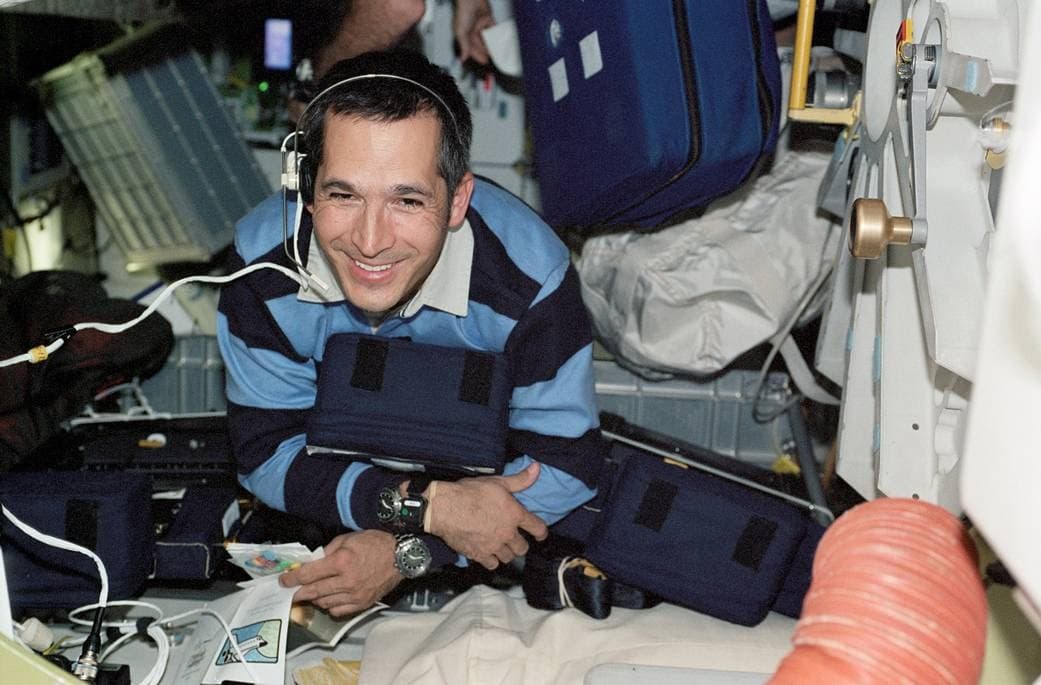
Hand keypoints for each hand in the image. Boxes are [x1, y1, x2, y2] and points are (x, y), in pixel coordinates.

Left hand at [279, 529, 400, 616]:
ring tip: (310, 594)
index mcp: (341, 562)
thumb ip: (328, 550)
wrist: (401, 556)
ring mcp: (355, 595)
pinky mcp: (362, 603)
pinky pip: (339, 611)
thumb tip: (311, 562)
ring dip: (314, 599)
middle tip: (290, 592)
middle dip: (298, 592)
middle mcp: (346, 581)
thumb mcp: (348, 538)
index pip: (309, 574)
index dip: (292, 578)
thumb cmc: (375, 543)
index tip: (283, 580)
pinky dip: (330, 607)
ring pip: (325, 603)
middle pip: (313, 591)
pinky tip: (328, 600)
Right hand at [426, 461, 547, 568]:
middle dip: (520, 543)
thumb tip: (537, 468)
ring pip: (509, 557)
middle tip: (514, 538)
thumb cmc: (470, 492)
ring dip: (506, 552)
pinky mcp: (479, 555)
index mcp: (515, 514)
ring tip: (501, 545)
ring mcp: (494, 546)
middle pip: (523, 548)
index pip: (538, 528)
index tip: (540, 535)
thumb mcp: (497, 482)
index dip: (542, 533)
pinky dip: (492, 560)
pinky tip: (488, 552)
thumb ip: (520, 479)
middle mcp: (507, 533)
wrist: (445, 507)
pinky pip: (493, 564)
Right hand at [453, 0, 494, 64]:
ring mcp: (480, 25)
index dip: (477, 55)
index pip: (471, 48)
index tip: (484, 61)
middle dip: (485, 50)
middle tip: (492, 57)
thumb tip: (463, 57)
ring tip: (496, 50)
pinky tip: (499, 38)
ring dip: (491, 43)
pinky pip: (493, 28)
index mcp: (464, 34)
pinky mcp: (488, 19)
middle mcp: (472, 30)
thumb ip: (463, 46)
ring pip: (487, 37)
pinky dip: (496, 33)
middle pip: (480, 44)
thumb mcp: (461, 32)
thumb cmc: (464, 11)